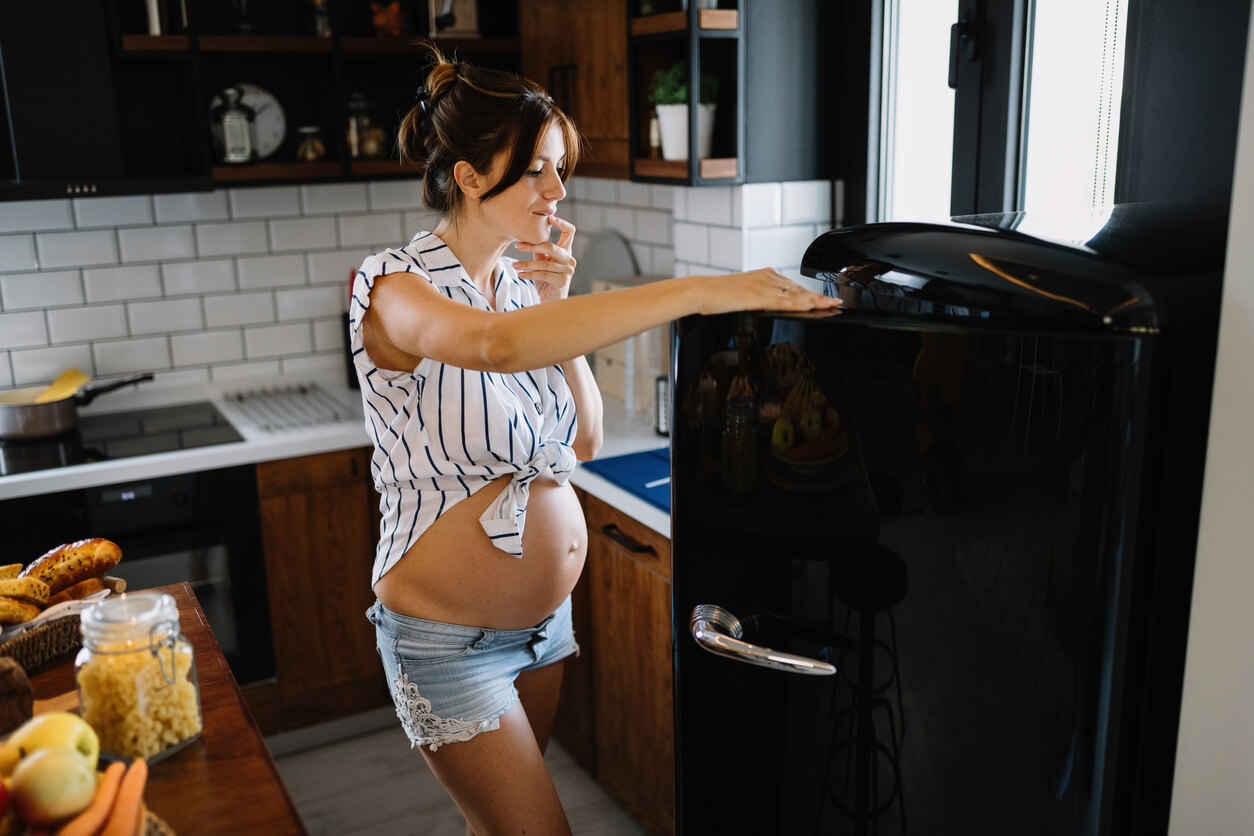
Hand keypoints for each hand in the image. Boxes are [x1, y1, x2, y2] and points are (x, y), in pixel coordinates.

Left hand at [515, 215, 576, 303]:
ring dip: (526, 264)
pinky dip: (529, 274)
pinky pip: (543, 275)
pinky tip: (520, 275)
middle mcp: (569, 259)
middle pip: (551, 247)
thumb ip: (539, 250)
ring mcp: (568, 271)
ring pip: (544, 263)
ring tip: (514, 266)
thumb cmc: (546, 280)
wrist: (551, 301)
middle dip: (533, 246)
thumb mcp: (541, 262)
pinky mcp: (562, 281)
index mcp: (566, 251)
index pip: (570, 232)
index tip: (549, 218)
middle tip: (517, 245)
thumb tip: (527, 236)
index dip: (561, 223)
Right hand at [697, 267, 841, 315]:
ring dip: (815, 301)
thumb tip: (772, 306)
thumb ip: (760, 298)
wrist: (700, 292)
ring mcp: (762, 286)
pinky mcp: (756, 295)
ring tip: (831, 306)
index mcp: (764, 276)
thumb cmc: (717, 296)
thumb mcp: (743, 294)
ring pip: (794, 294)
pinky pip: (782, 301)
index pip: (793, 286)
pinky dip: (798, 303)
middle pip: (798, 289)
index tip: (826, 299)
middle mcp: (766, 277)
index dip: (811, 294)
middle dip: (819, 298)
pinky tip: (810, 307)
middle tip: (837, 303)